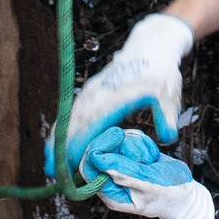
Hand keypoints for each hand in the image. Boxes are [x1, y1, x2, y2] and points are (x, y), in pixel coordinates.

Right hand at [47, 12, 190, 178]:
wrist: (150, 47)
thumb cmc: (161, 72)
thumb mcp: (169, 93)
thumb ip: (168, 116)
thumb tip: (167, 137)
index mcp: (115, 96)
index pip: (91, 124)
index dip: (78, 144)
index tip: (69, 164)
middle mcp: (98, 93)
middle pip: (74, 123)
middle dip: (62, 147)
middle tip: (51, 171)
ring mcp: (92, 91)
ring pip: (70, 117)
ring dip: (59, 138)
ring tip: (49, 162)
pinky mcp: (91, 91)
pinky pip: (73, 111)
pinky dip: (64, 128)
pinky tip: (58, 142)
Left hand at [81, 127, 215, 218]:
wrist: (185, 194)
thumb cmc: (169, 195)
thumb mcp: (149, 186)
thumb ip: (124, 173)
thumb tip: (98, 159)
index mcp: (109, 192)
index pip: (88, 166)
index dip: (98, 147)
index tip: (118, 136)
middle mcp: (110, 179)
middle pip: (101, 148)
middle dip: (123, 145)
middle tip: (143, 156)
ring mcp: (120, 165)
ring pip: (116, 140)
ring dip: (137, 145)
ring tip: (151, 161)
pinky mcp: (130, 155)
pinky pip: (129, 137)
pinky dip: (143, 142)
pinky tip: (153, 155)